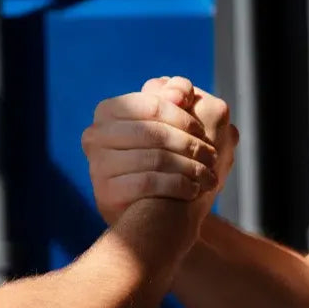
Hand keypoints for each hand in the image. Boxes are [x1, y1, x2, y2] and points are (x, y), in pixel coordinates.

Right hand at [83, 76, 237, 224]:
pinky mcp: (105, 193)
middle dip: (191, 145)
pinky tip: (193, 190)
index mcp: (108, 110)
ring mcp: (97, 165)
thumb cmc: (162, 159)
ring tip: (209, 176)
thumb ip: (174, 96)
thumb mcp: (168, 121)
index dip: (183, 117)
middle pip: (155, 133)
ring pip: (155, 159)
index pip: (153, 105)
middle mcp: (95, 135)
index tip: (203, 131)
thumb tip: (179, 93)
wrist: (147, 214)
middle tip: (213, 157)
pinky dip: (178, 186)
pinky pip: (149, 183)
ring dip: (191, 168)